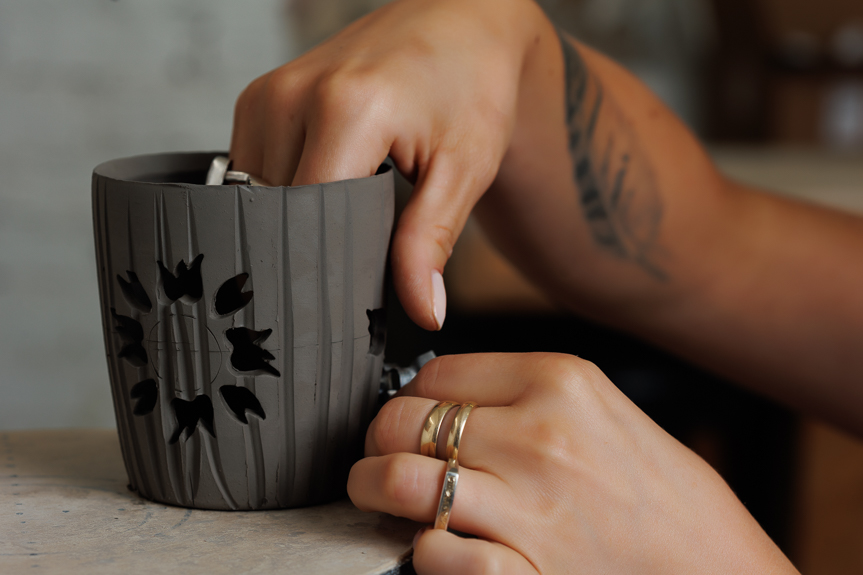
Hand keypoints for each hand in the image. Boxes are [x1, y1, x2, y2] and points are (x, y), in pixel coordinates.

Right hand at [229, 0, 552, 330]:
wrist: (458, 22)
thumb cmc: (470, 85)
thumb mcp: (464, 168)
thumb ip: (431, 242)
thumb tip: (424, 311)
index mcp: (346, 110)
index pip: (305, 223)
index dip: (325, 270)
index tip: (348, 302)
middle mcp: (293, 96)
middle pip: (276, 214)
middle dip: (309, 248)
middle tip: (354, 260)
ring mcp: (268, 93)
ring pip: (256, 197)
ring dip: (292, 220)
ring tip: (341, 216)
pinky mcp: (260, 97)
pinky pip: (252, 170)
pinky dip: (282, 193)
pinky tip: (322, 189)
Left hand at [348, 353, 796, 573]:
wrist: (716, 570)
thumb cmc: (662, 496)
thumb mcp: (603, 412)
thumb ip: (525, 396)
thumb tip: (445, 398)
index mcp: (560, 381)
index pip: (434, 374)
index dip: (409, 398)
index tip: (409, 417)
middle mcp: (539, 436)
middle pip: (404, 420)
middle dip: (379, 441)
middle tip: (381, 455)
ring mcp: (528, 505)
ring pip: (398, 479)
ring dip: (372, 489)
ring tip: (377, 495)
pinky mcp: (522, 570)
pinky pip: (429, 552)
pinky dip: (420, 551)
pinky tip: (436, 546)